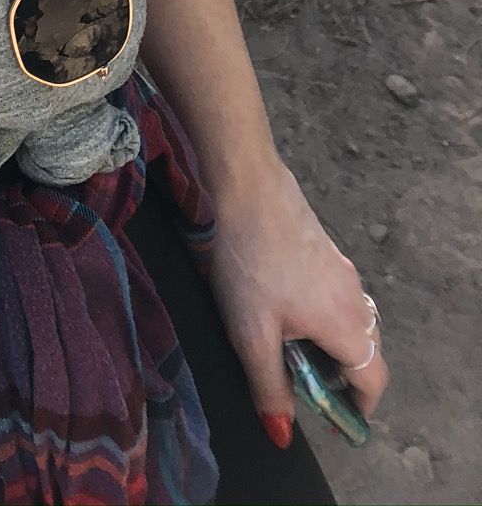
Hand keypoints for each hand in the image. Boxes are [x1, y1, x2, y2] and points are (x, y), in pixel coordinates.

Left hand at [208, 157, 387, 447]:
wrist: (247, 187)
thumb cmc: (250, 263)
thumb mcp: (252, 335)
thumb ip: (269, 387)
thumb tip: (281, 433)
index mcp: (346, 326)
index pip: (373, 380)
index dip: (360, 407)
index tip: (339, 420)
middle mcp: (354, 298)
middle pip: (365, 350)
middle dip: (342, 375)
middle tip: (304, 384)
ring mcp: (341, 269)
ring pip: (349, 319)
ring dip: (329, 341)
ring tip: (288, 344)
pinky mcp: (324, 248)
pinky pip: (334, 294)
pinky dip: (320, 313)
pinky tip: (281, 303)